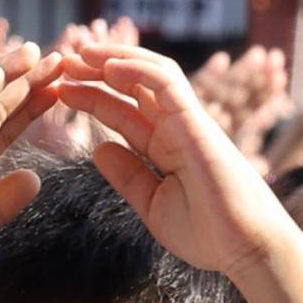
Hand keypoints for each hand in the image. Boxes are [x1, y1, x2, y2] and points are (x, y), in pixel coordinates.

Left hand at [71, 52, 296, 277]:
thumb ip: (128, 176)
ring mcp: (186, 122)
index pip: (122, 111)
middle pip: (132, 85)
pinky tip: (107, 66)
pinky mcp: (197, 122)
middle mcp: (174, 128)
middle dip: (95, 70)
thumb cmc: (208, 232)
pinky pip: (168, 84)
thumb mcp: (152, 203)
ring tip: (78, 53)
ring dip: (113, 59)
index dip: (91, 96)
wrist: (244, 249)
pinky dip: (137, 70)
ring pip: (150, 74)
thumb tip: (98, 150)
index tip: (58, 89)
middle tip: (60, 61)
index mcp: (163, 146)